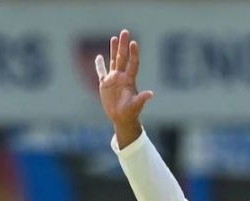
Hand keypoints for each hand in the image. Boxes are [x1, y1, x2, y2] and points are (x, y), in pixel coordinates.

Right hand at [98, 29, 153, 147]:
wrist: (122, 118)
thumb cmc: (131, 112)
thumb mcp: (136, 105)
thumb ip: (142, 99)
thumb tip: (151, 94)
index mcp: (129, 80)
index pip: (132, 63)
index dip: (133, 53)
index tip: (134, 43)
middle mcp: (122, 77)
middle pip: (122, 57)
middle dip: (123, 45)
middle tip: (125, 31)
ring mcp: (113, 79)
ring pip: (113, 61)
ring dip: (113, 50)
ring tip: (114, 38)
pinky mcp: (105, 84)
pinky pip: (101, 72)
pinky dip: (99, 65)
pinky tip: (98, 56)